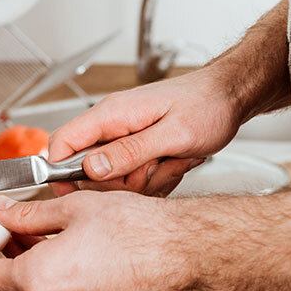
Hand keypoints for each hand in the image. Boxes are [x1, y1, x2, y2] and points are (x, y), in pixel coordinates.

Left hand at [0, 192, 195, 290]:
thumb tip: (3, 212)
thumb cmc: (140, 232)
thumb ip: (28, 215)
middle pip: (6, 287)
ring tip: (23, 236)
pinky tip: (51, 251)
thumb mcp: (73, 209)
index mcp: (40, 279)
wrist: (183, 254)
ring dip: (21, 268)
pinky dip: (45, 277)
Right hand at [48, 66, 243, 196]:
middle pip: (88, 170)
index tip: (76, 193)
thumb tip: (92, 167)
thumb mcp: (173, 134)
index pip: (62, 143)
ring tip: (170, 161)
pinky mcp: (136, 148)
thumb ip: (130, 151)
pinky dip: (154, 178)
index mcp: (112, 114)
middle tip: (152, 169)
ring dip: (143, 180)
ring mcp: (124, 137)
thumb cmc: (208, 106)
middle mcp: (113, 124)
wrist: (230, 96)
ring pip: (113, 178)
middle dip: (120, 182)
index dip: (60, 172)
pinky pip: (132, 177)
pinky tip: (172, 163)